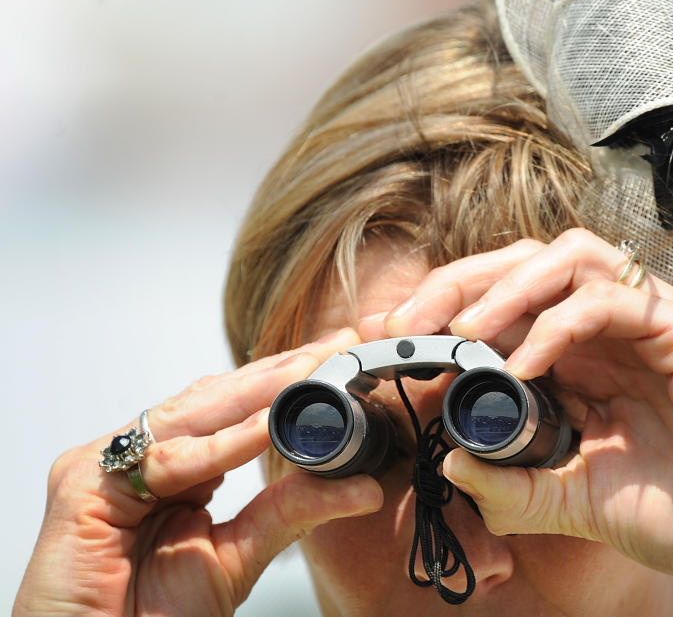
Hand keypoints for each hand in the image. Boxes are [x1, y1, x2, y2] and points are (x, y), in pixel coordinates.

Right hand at [15, 329, 382, 616]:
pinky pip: (169, 458)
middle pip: (215, 402)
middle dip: (280, 372)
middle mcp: (138, 458)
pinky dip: (223, 444)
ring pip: (194, 417)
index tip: (340, 359)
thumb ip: (289, 512)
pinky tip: (269, 425)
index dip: (286, 384)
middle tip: (336, 346)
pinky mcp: (82, 484)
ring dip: (259, 393)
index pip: (233, 410)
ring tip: (312, 370)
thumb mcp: (237, 555)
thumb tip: (362, 487)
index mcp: (173, 468)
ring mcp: (107, 466)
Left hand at [380, 230, 672, 601]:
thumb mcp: (574, 498)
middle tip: (407, 324)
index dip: (448, 305)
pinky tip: (524, 367)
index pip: (507, 295)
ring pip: (568, 256)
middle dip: (459, 283)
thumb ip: (514, 483)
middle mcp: (610, 321)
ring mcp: (648, 317)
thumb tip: (450, 462)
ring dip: (506, 287)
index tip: (394, 336)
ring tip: (464, 334)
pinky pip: (609, 300)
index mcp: (582, 350)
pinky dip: (558, 325)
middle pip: (527, 259)